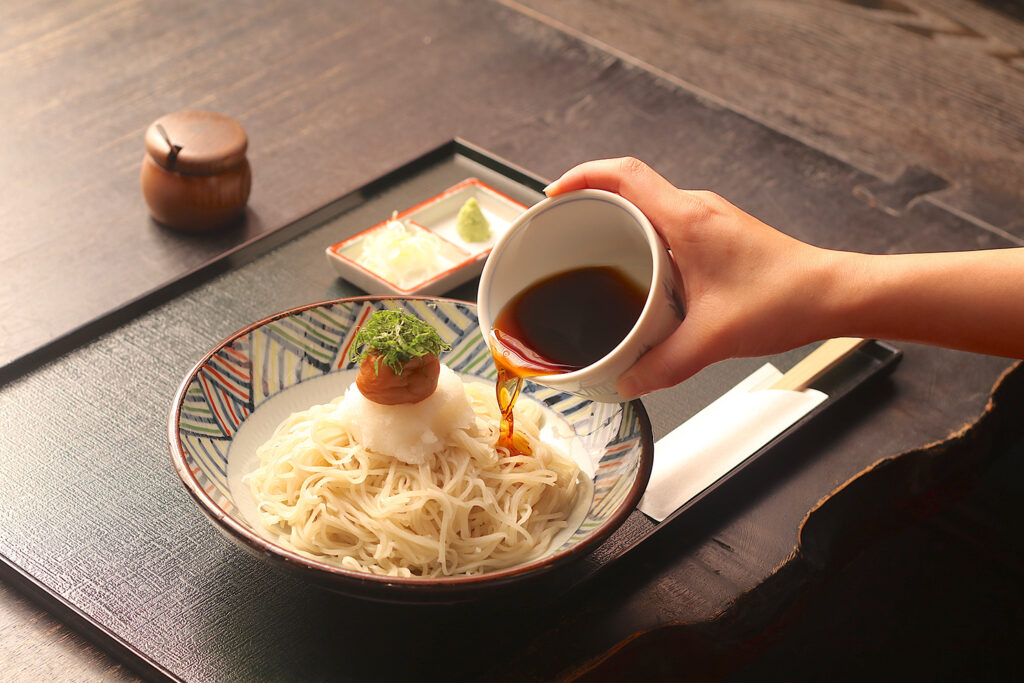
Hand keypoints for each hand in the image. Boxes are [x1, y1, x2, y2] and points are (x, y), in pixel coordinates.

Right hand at [545, 157, 841, 396]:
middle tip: (560, 228)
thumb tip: (627, 383)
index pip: (622, 173)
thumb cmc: (784, 300)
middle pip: (628, 185)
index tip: (550, 197)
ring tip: (587, 250)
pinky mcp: (716, 235)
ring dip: (615, 219)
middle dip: (587, 199)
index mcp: (688, 218)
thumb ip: (663, 364)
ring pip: (648, 204)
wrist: (834, 294)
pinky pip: (666, 224)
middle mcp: (696, 208)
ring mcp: (708, 219)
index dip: (579, 176)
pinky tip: (634, 273)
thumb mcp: (712, 340)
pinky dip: (640, 237)